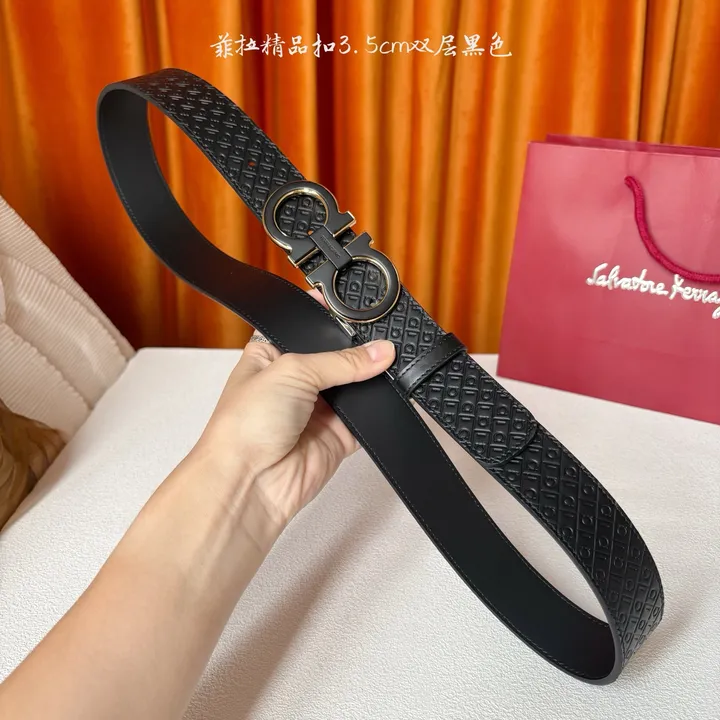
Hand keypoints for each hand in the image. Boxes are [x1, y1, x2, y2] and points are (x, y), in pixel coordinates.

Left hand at [192, 292, 394, 529]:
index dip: (331, 318)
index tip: (359, 308)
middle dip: (358, 352)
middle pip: (338, 357)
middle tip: (380, 340)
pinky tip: (386, 398)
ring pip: (356, 387)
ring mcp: (317, 410)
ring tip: (386, 367)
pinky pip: (366, 419)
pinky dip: (379, 411)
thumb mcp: (291, 371)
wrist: (248, 481)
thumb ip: (340, 360)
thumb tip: (379, 350)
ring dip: (370, 381)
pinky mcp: (336, 437)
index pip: (308, 327)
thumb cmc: (243, 425)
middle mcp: (295, 382)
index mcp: (272, 355)